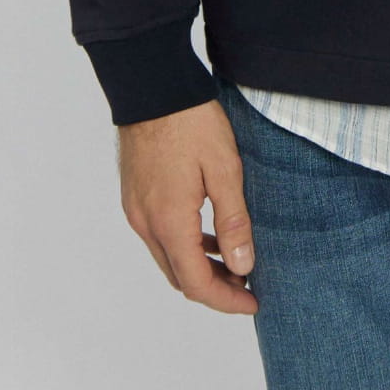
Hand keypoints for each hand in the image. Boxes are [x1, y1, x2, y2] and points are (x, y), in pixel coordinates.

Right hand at [118, 98, 259, 314]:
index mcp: (169, 222)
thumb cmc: (190, 122)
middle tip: (248, 284)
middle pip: (180, 277)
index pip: (197, 283)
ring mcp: (137, 211)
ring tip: (234, 261)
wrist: (152, 87)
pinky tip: (208, 235)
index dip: (226, 300)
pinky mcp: (135, 196)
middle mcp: (147, 224)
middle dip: (214, 288)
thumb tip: (243, 266)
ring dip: (198, 267)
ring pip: (168, 258)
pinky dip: (184, 245)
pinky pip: (160, 236)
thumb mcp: (224, 169)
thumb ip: (233, 221)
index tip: (253, 302)